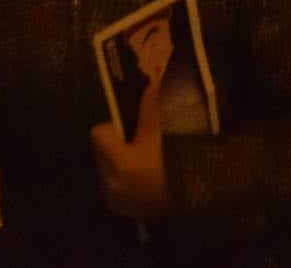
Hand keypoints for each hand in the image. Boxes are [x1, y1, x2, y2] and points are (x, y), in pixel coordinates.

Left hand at [90, 76, 171, 219]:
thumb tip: (151, 81)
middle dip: (114, 145)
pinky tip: (141, 178)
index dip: (113, 128)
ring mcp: (114, 198)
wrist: (193, 196)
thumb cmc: (176, 162)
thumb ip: (150, 107)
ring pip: (104, 169)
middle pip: (99, 151)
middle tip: (138, 145)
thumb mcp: (161, 133)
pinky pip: (112, 186)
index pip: (97, 134)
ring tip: (141, 162)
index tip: (132, 131)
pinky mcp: (120, 209)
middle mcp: (110, 183)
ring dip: (117, 162)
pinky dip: (122, 180)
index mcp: (119, 162)